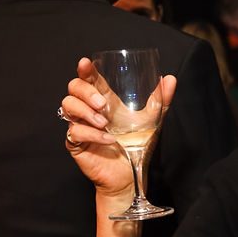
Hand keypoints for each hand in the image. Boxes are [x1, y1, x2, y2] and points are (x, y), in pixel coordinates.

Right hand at [61, 57, 176, 198]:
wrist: (132, 173)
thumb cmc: (137, 145)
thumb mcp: (153, 120)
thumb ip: (161, 100)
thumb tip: (170, 78)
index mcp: (104, 100)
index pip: (89, 79)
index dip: (85, 70)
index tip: (86, 63)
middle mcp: (89, 110)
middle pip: (73, 88)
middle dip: (86, 92)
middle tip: (103, 104)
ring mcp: (80, 125)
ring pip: (68, 106)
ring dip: (86, 111)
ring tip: (104, 122)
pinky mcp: (76, 143)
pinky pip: (75, 132)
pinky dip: (92, 134)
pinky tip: (108, 140)